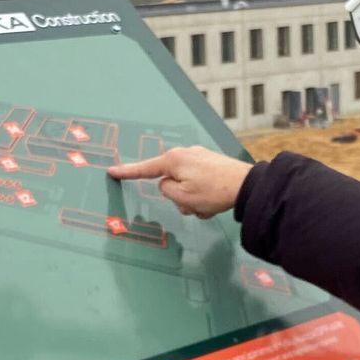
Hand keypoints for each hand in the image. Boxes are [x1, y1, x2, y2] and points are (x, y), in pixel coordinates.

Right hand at [108, 146, 250, 217]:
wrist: (247, 186)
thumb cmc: (215, 191)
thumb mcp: (182, 198)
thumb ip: (166, 191)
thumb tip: (167, 185)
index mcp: (174, 160)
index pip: (144, 169)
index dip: (127, 172)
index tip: (112, 171)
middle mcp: (185, 154)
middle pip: (169, 181)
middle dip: (179, 198)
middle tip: (194, 205)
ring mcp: (199, 157)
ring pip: (184, 185)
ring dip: (192, 200)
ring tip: (207, 204)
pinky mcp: (211, 163)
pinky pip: (198, 184)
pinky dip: (203, 196)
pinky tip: (215, 201)